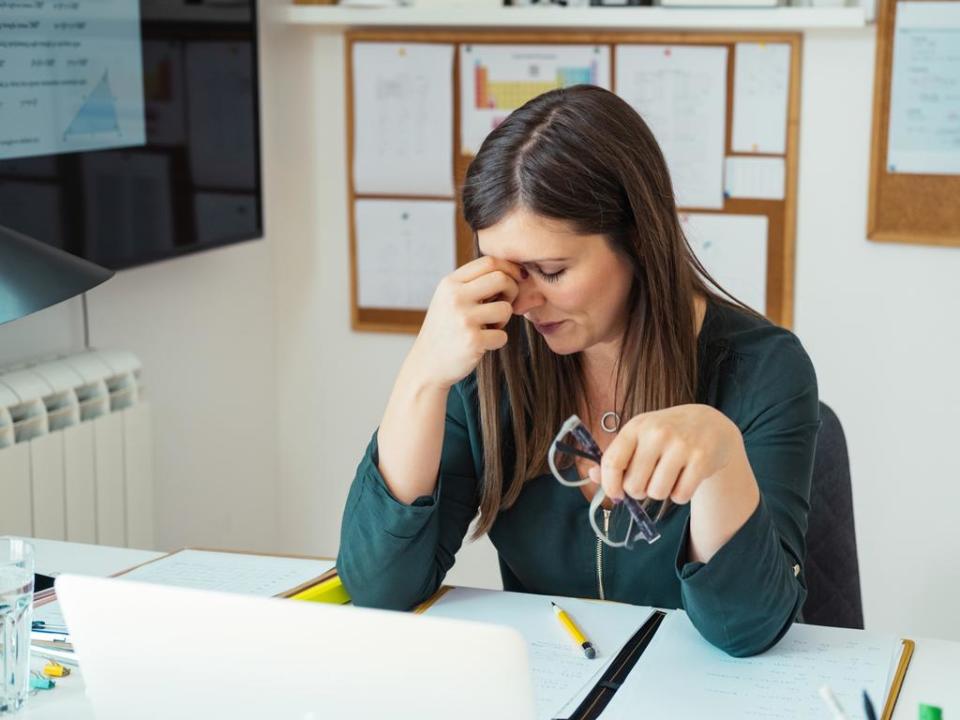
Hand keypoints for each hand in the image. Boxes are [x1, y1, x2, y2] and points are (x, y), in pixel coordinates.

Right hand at [406, 256, 522, 390]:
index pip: (489, 262)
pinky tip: (482, 344)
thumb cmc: (444, 331)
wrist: (426, 365)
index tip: (517, 279)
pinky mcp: (473, 340)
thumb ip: (473, 284)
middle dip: (512, 291)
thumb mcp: (449, 300)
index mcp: (450, 283)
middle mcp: (455, 297)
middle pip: (501, 279)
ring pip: (505, 308)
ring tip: (488, 327)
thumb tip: (513, 272)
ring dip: (503, 320)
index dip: (509, 268)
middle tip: (505, 304)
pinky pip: (503, 335)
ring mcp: (464, 318)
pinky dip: (497, 341)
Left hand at [591, 405, 745, 504]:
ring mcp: (681, 446)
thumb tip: (592, 476)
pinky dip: (680, 495)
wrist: (710, 424)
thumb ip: (616, 456)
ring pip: (657, 493)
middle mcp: (657, 433)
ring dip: (660, 493)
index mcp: (636, 427)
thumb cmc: (667, 433)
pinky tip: (684, 479)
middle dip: (639, 491)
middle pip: (634, 485)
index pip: (612, 462)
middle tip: (648, 481)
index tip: (615, 494)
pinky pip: (680, 496)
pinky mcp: (702, 460)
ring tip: (667, 477)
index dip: (609, 485)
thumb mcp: (639, 436)